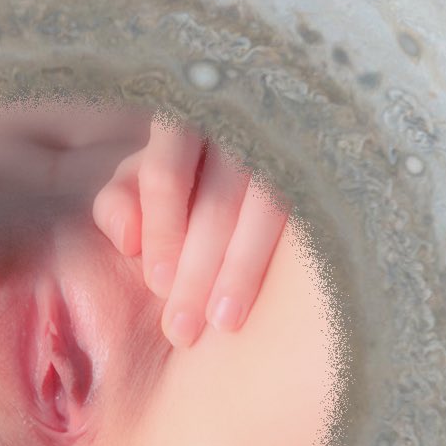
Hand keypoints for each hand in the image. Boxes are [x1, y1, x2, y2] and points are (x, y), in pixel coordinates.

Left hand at [92, 120, 288, 347]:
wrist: (259, 138)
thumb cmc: (186, 165)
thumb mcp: (143, 175)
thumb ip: (121, 202)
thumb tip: (128, 240)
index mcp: (185, 114)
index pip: (165, 174)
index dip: (161, 233)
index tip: (158, 285)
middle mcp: (240, 121)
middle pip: (219, 200)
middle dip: (198, 270)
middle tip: (182, 330)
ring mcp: (288, 140)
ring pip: (268, 208)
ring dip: (243, 269)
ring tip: (226, 322)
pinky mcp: (323, 168)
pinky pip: (310, 213)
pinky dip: (291, 254)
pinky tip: (279, 296)